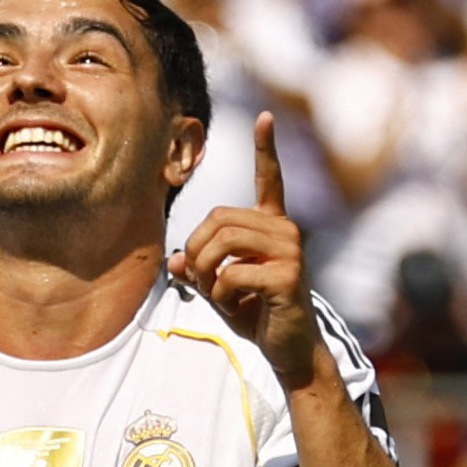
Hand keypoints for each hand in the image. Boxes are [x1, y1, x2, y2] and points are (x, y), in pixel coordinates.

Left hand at [166, 113, 324, 386]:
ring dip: (207, 275)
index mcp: (271, 226)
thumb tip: (176, 260)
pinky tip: (239, 307)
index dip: (266, 148)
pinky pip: (231, 275)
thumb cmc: (255, 313)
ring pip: (221, 244)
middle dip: (198, 253)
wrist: (288, 349)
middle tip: (205, 282)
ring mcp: (290, 250)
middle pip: (217, 220)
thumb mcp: (218, 288)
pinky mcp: (287, 275)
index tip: (265, 117)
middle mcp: (285, 230)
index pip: (269, 180)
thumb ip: (197, 268)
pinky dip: (221, 296)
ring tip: (219, 295)